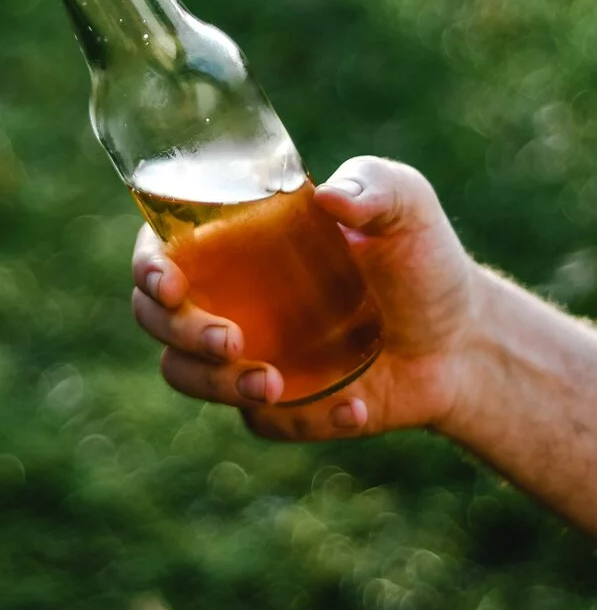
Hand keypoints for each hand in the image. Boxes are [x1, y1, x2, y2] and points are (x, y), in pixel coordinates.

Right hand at [131, 156, 480, 441]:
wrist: (461, 340)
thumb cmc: (421, 257)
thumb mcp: (406, 204)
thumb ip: (374, 186)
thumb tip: (331, 200)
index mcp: (238, 240)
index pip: (162, 247)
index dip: (147, 266)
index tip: (168, 283)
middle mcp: (228, 296)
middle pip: (156, 319)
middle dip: (178, 333)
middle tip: (230, 341)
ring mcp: (247, 354)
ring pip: (185, 376)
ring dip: (215, 385)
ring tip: (276, 385)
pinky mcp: (277, 407)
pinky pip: (261, 424)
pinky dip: (303, 420)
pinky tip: (356, 407)